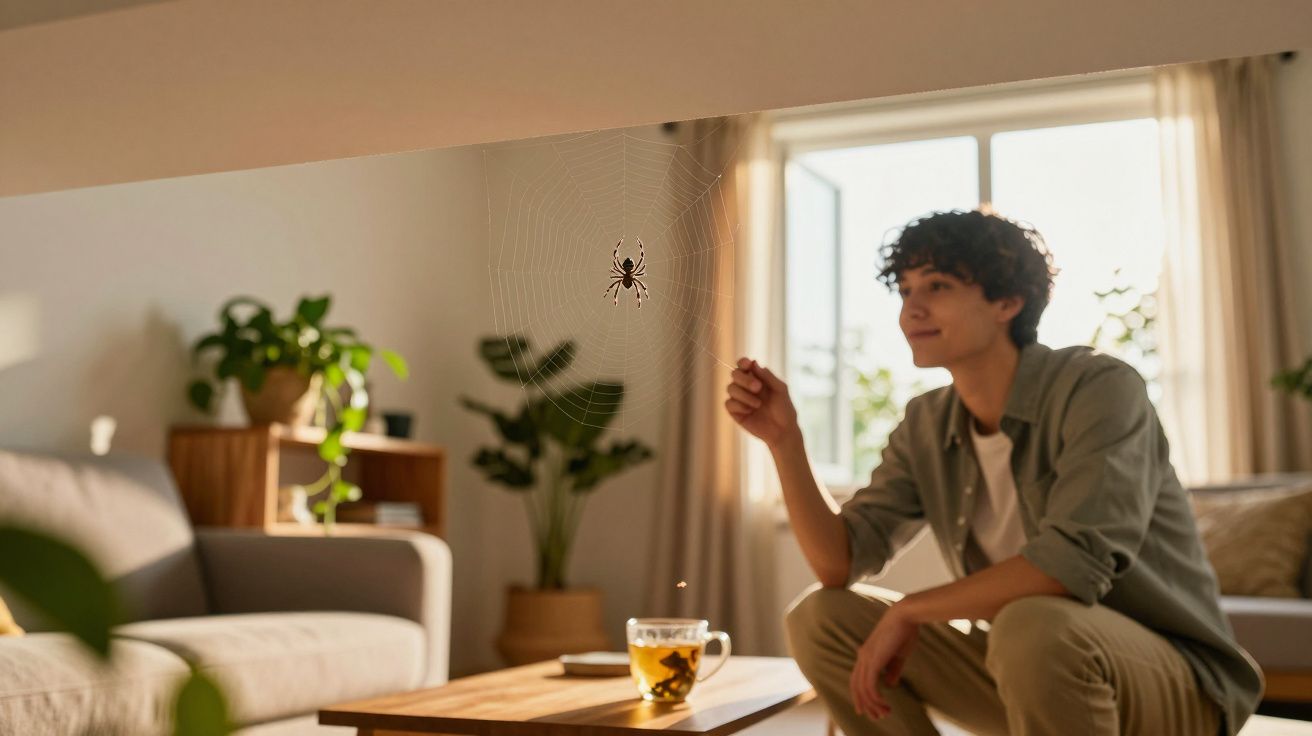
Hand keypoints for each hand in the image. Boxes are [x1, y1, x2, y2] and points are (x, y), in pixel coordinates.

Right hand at [724, 358, 798, 447]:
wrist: (783, 431)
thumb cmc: (784, 409)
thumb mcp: (780, 389)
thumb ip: (767, 376)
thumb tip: (753, 363)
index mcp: (756, 378)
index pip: (743, 365)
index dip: (742, 362)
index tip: (748, 365)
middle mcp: (746, 387)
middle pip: (734, 374)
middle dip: (745, 379)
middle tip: (758, 387)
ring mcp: (739, 399)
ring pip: (730, 388)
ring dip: (744, 395)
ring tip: (758, 404)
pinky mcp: (735, 412)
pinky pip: (729, 403)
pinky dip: (739, 406)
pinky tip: (750, 411)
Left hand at [850, 603, 919, 720]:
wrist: (906, 616)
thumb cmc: (904, 632)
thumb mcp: (898, 655)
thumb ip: (892, 669)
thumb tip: (889, 684)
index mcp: (866, 653)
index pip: (857, 678)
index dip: (859, 695)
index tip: (865, 710)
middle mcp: (862, 656)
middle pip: (856, 686)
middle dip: (864, 704)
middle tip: (875, 717)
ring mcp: (866, 658)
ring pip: (863, 689)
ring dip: (873, 704)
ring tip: (885, 714)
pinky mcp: (873, 660)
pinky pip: (869, 685)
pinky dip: (875, 698)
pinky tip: (884, 705)